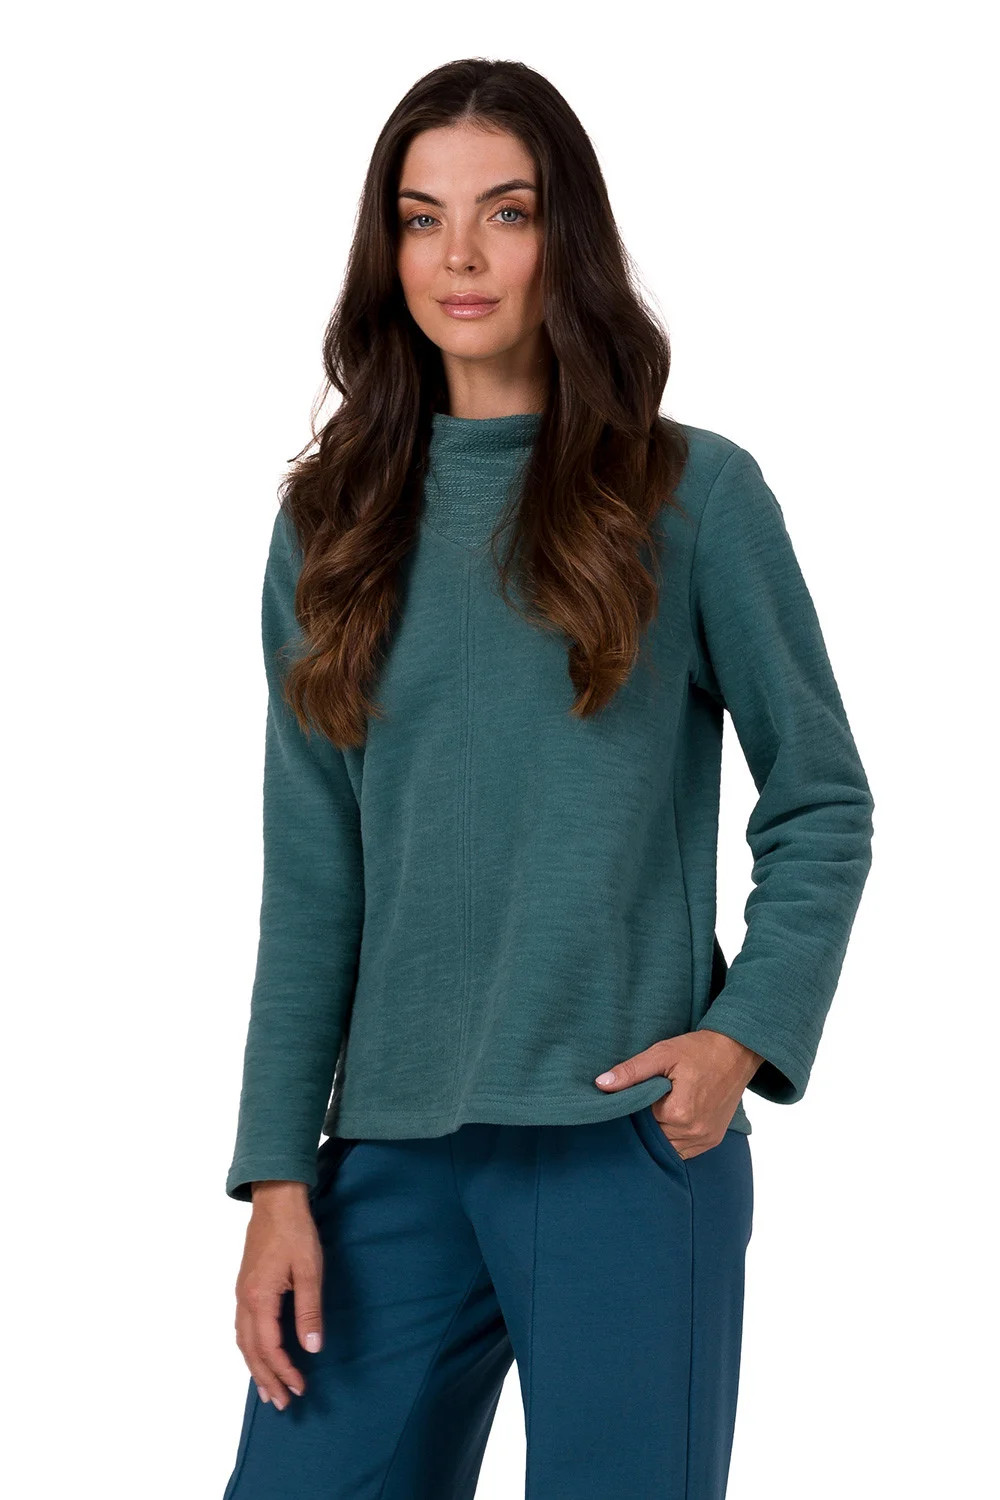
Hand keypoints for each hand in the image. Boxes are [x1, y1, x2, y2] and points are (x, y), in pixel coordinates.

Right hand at [234, 1181, 324, 1409]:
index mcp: (259, 1298)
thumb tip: (312, 1348)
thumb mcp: (310, 1269)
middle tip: (282, 1403)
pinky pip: (243, 1328)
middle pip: (251, 1351)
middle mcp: (244, 1300)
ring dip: (255, 1367)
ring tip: (268, 1390)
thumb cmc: (295, 1232)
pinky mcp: (245, 1287)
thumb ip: (309, 1309)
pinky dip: (250, 1348)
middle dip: (266, 1379)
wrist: (276, 1200)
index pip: (270, 1347)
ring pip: (243, 1341)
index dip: (285, 1370)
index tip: (301, 1387)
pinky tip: (258, 1354)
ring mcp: (241, 1293)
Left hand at [594, 1029, 762, 1159]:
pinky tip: (674, 1117)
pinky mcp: (713, 1140)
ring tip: (664, 1105)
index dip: (637, 1107)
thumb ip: (631, 1072)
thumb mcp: (662, 1054)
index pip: (641, 1121)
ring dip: (661, 1131)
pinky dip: (676, 1137)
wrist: (737, 1050)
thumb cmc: (699, 1050)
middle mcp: (694, 1133)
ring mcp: (705, 1140)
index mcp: (679, 1114)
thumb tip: (601, 1084)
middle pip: (654, 1137)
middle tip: (652, 1097)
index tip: (642, 1092)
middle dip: (648, 1121)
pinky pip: (685, 1150)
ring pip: (668, 1147)